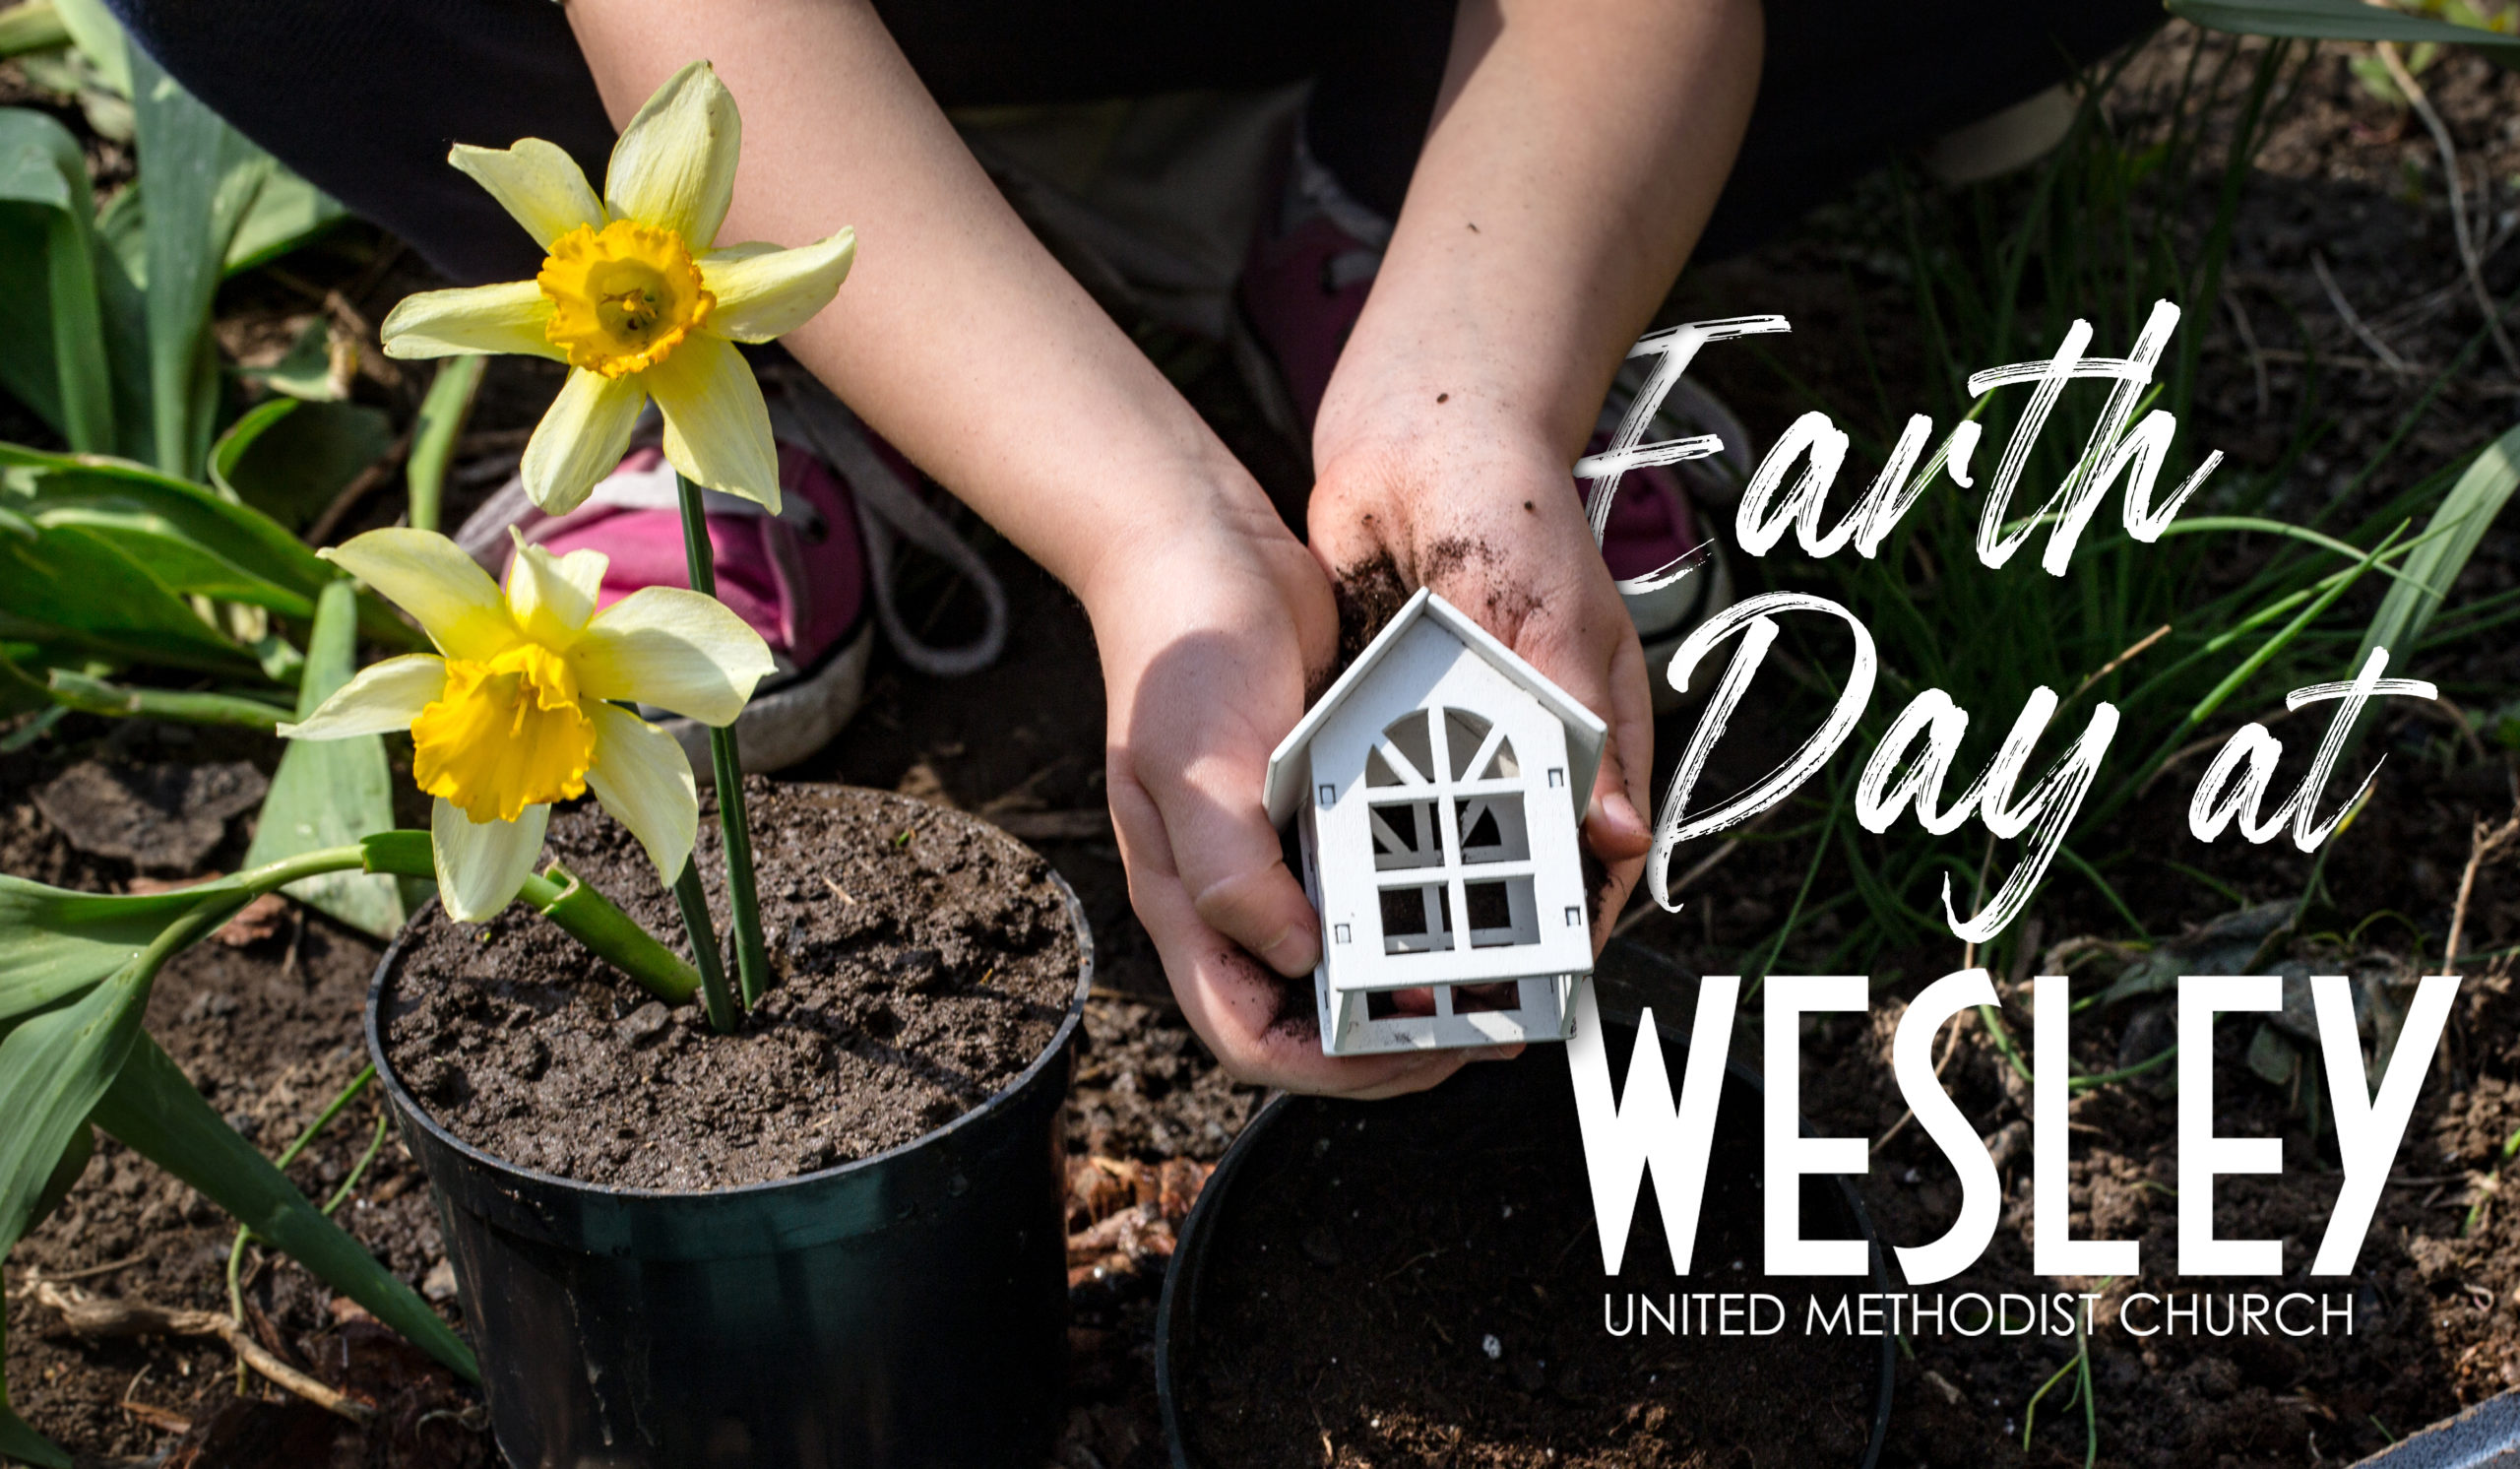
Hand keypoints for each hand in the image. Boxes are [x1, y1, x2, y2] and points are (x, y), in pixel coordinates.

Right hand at [1085, 497, 1490, 1097]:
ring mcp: (1279, 853)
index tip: (1413, 1048)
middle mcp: (1233, 893)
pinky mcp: (1320, 810)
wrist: (1204, 544)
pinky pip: (1372, 884)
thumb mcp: (1196, 762)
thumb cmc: (1180, 648)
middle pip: (1307, 1018)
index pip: (1249, 1035)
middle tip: (1478, 1025)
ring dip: (1414, 982)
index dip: (1331, 1067)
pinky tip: (1474, 894)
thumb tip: (1297, 957)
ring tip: (1490, 978)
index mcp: (1188, 902)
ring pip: (1347, 961)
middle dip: (1390, 1041)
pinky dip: (1420, 905)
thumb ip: (1232, 872)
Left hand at [1305, 419, 1655, 950]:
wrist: (1417, 423)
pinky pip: (1371, 781)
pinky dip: (1355, 820)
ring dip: (1409, 880)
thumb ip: (1575, 727)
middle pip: (1511, 855)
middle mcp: (1524, 735)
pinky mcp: (1384, 706)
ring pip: (1435, 829)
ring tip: (1374, 948)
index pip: (1594, 849)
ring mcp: (1452, 723)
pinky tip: (1323, 869)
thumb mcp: (1549, 618)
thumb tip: (1620, 838)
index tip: (1534, 985)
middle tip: (1437, 982)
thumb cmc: (1512, 503)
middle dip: (1479, 919)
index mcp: (1589, 723)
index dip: (1569, 922)